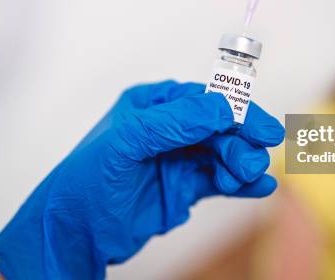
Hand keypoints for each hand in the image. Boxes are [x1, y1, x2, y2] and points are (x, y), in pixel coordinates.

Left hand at [0, 81, 283, 278]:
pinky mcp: (184, 188)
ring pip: (223, 154)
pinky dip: (241, 184)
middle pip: (219, 128)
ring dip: (241, 164)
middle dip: (240, 142)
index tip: (260, 127)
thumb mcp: (126, 143)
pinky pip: (219, 180)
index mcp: (152, 106)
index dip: (236, 111)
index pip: (203, 100)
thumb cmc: (86, 182)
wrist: (74, 235)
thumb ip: (174, 122)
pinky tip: (259, 188)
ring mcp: (178, 158)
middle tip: (253, 160)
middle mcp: (169, 128)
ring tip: (248, 177)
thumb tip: (223, 108)